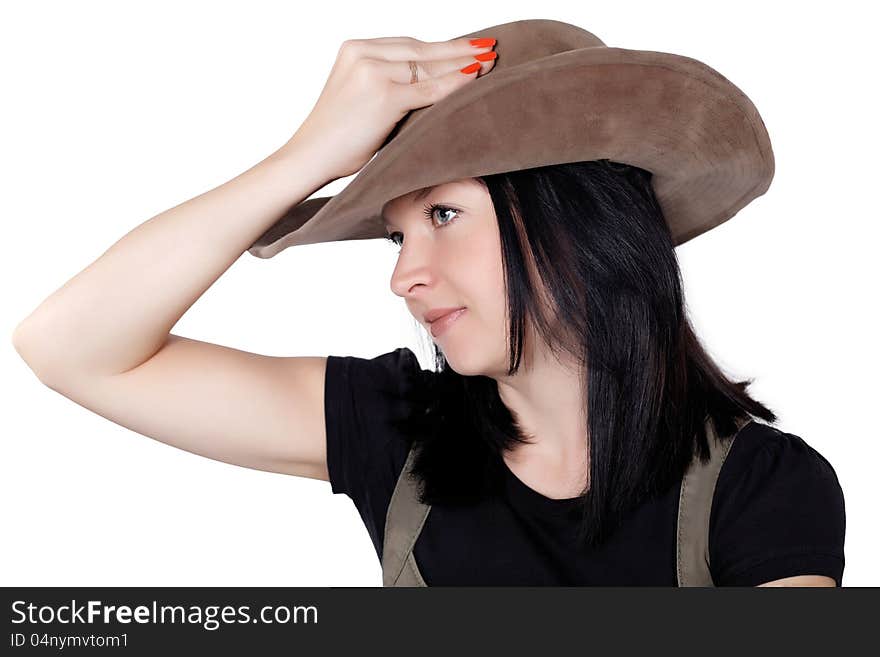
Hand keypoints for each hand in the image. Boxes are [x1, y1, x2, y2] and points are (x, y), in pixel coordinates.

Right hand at [278, 35, 496, 179]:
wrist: (309, 158)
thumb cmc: (335, 139)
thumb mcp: (362, 101)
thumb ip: (390, 86)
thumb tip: (432, 86)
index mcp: (354, 48)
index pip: (408, 45)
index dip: (440, 47)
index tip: (467, 46)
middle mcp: (363, 53)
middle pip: (422, 50)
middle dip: (458, 50)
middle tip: (488, 48)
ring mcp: (372, 72)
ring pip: (428, 66)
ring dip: (462, 64)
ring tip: (489, 61)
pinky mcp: (383, 95)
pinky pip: (428, 89)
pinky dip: (455, 84)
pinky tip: (475, 77)